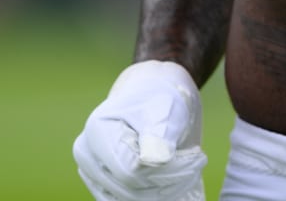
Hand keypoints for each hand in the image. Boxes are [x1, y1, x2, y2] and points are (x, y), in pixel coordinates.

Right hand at [73, 61, 208, 200]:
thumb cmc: (160, 97)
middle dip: (170, 181)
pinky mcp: (104, 186)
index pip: (130, 172)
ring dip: (165, 191)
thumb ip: (159, 134)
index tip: (197, 158)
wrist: (154, 96)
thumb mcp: (166, 108)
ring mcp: (92, 173)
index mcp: (97, 131)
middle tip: (197, 164)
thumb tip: (154, 160)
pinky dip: (156, 195)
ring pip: (131, 199)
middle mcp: (88, 155)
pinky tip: (176, 182)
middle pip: (131, 189)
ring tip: (189, 171)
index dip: (166, 171)